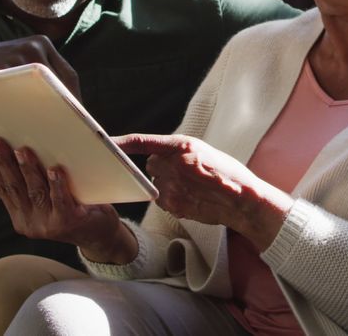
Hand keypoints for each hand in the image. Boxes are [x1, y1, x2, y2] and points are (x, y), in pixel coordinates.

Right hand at [0, 138, 137, 263]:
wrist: (100, 236)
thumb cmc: (72, 210)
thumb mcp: (42, 203)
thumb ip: (20, 193)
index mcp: (20, 216)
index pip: (2, 187)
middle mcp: (30, 222)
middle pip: (14, 187)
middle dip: (3, 162)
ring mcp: (48, 224)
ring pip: (35, 192)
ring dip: (28, 169)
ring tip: (22, 150)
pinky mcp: (68, 222)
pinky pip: (61, 200)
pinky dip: (57, 184)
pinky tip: (54, 169)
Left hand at [116, 133, 293, 251]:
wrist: (243, 201)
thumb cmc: (226, 174)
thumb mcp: (203, 152)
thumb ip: (178, 153)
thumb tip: (155, 157)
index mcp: (182, 145)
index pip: (141, 142)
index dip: (120, 143)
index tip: (104, 142)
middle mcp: (174, 164)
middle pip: (149, 165)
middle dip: (160, 168)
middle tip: (181, 172)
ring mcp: (173, 186)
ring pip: (156, 183)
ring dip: (167, 184)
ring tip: (191, 186)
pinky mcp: (174, 205)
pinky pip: (163, 200)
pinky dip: (172, 199)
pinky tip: (191, 198)